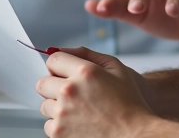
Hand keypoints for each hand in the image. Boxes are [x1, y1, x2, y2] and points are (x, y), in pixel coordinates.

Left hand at [37, 47, 155, 137]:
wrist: (135, 135)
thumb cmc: (130, 103)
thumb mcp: (115, 68)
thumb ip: (86, 54)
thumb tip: (59, 49)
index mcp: (84, 71)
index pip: (52, 60)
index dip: (59, 67)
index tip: (66, 74)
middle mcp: (70, 90)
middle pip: (43, 83)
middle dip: (55, 87)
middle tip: (74, 95)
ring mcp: (62, 113)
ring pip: (44, 105)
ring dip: (57, 107)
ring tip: (79, 111)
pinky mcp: (59, 133)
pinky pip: (48, 125)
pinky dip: (60, 125)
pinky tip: (78, 124)